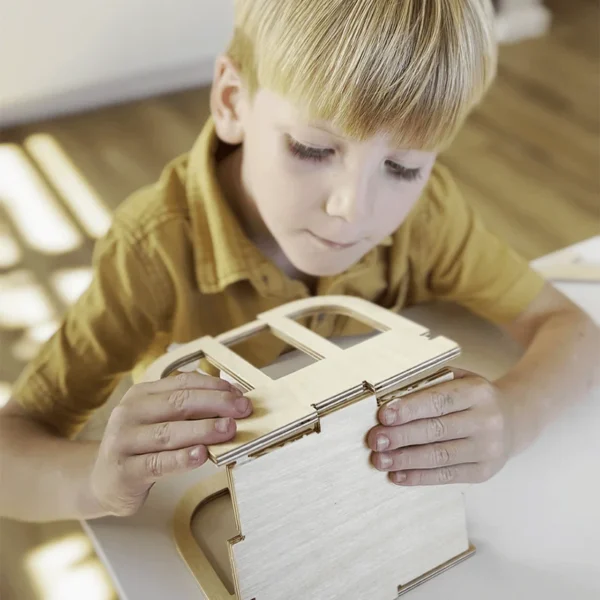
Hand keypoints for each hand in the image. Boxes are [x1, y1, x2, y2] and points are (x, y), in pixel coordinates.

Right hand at [90, 372, 251, 515]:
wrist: (102, 481)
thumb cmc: (141, 446)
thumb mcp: (158, 419)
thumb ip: (187, 408)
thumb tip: (230, 396)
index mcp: (142, 394)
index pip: (183, 383)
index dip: (214, 386)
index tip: (240, 394)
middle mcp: (130, 413)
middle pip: (178, 403)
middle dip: (215, 404)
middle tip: (242, 409)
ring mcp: (124, 442)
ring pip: (169, 432)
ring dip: (203, 429)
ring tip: (228, 429)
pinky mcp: (125, 471)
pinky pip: (157, 463)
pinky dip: (181, 459)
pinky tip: (201, 455)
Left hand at [367, 369, 514, 485]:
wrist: (514, 420)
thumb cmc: (472, 397)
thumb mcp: (458, 379)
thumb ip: (428, 384)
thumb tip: (388, 398)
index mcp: (478, 392)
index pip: (439, 401)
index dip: (409, 409)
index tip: (383, 416)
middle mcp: (487, 421)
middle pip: (436, 430)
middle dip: (401, 436)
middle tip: (375, 440)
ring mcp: (488, 449)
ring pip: (439, 456)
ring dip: (405, 460)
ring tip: (380, 460)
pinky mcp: (484, 472)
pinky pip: (446, 476)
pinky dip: (419, 477)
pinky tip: (398, 475)